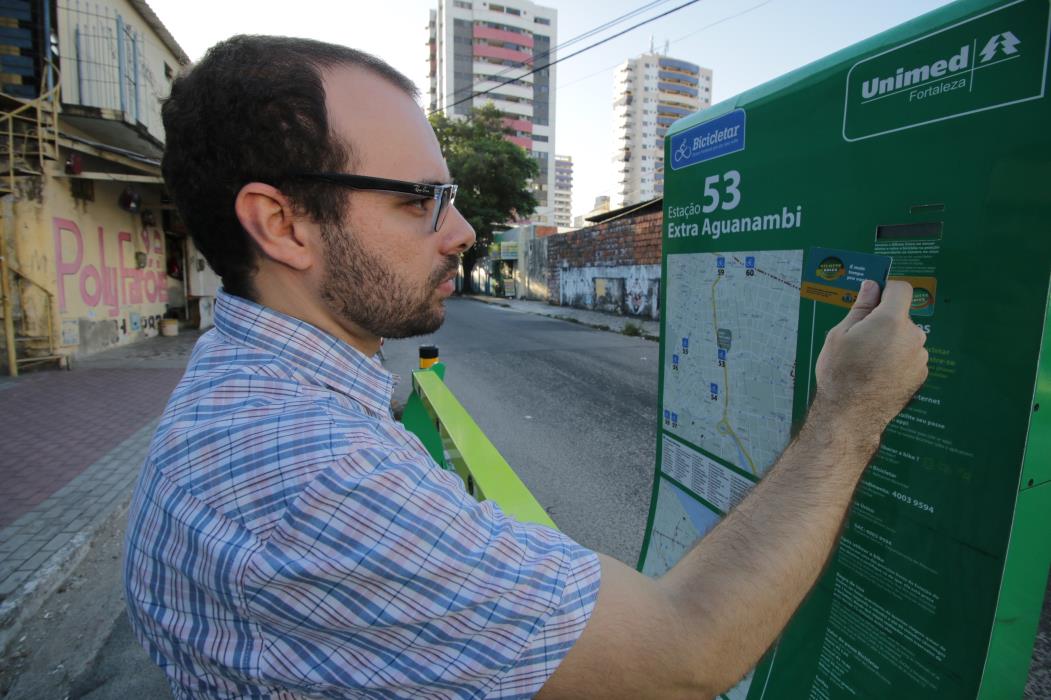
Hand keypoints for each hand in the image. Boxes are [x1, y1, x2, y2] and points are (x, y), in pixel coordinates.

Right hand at [814, 280, 928, 432]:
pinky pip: (910, 356)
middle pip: (902, 315)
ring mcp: (919, 357)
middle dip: (885, 320)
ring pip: (906, 337)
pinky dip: (898, 358)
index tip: (872, 300)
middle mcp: (912, 336)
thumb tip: (871, 286)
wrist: (851, 414)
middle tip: (861, 339)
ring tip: (869, 360)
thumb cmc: (840, 372)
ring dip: (892, 341)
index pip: (901, 289)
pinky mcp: (920, 374)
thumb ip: (860, 307)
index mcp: (891, 320)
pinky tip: (878, 373)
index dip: (886, 290)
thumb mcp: (840, 335)